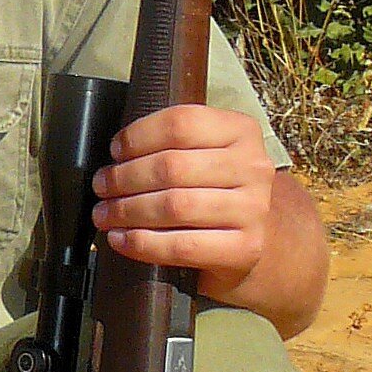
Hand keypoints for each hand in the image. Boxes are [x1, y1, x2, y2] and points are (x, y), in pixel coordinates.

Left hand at [92, 104, 278, 296]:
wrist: (270, 242)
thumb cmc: (222, 192)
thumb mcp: (210, 155)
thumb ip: (175, 145)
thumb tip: (118, 154)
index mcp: (241, 131)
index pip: (181, 123)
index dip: (138, 136)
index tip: (115, 151)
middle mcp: (252, 167)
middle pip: (171, 166)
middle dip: (124, 178)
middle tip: (102, 187)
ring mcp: (253, 209)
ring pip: (174, 206)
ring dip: (127, 211)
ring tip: (105, 214)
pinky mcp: (245, 248)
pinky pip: (182, 246)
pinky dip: (142, 243)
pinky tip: (121, 240)